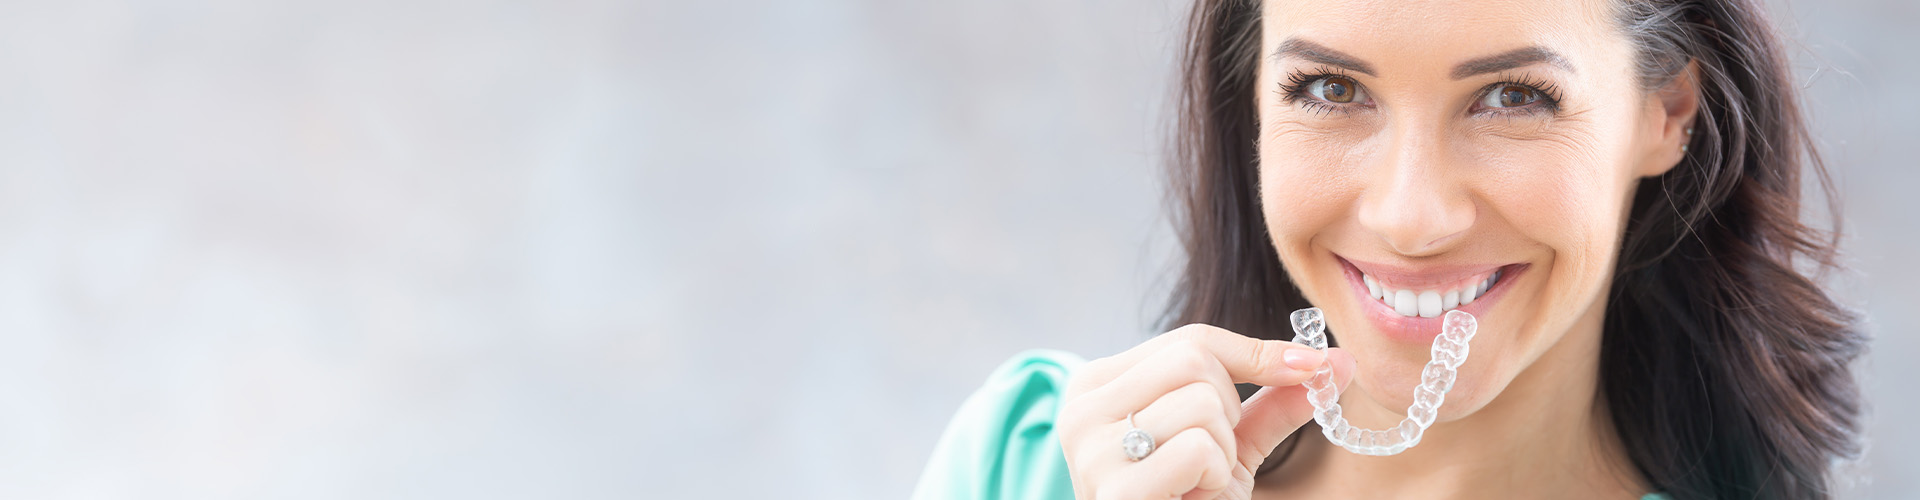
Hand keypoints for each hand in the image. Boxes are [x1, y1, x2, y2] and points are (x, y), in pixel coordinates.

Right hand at [1058, 324, 1354, 499]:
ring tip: (1194, 483)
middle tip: (1209, 458)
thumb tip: (1339, 360)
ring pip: (1201, 404)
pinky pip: (1197, 450)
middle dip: (1227, 411)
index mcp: (1099, 385)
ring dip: (1221, 452)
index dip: (1256, 355)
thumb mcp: (1230, 443)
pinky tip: (1190, 498)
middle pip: (1196, 362)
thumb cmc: (1190, 499)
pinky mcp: (1114, 491)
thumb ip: (1274, 401)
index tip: (1307, 369)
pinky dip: (1213, 478)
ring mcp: (1090, 451)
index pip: (1192, 340)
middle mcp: (1081, 409)